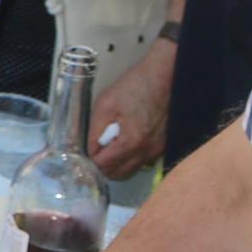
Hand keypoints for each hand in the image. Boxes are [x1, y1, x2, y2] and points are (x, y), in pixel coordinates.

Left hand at [86, 42, 174, 177]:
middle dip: (103, 166)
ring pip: (131, 171)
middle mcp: (147, 152)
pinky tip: (125, 140)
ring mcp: (157, 151)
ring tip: (110, 144)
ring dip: (117, 163)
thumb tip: (90, 150)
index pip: (105, 166)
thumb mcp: (105, 104)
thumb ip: (95, 131)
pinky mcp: (162, 147)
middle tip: (96, 149)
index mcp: (132, 142)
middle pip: (118, 175)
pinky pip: (142, 162)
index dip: (91, 160)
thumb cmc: (136, 86)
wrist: (164, 76)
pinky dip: (130, 158)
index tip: (86, 151)